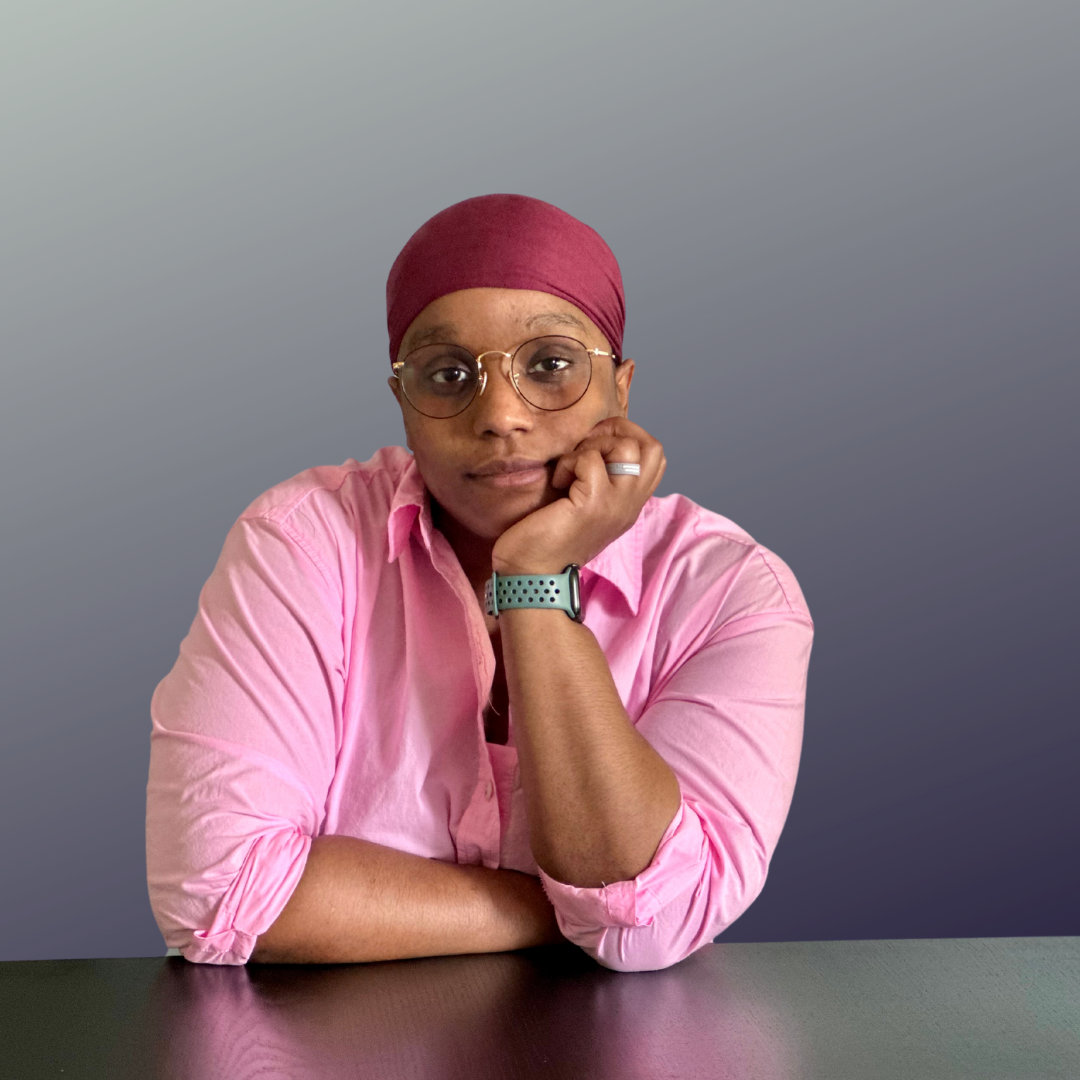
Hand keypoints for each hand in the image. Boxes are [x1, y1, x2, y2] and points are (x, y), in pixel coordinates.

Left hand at [491, 417, 665, 574]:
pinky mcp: (593, 505)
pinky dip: (569, 462)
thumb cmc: (549, 538)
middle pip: (653, 448)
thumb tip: (593, 443)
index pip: (656, 458)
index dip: (630, 436)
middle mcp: (630, 504)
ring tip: (572, 466)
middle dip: (619, 431)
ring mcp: (616, 505)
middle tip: (588, 445)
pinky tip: (557, 481)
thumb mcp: (586, 506)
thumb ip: (601, 481)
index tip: (595, 443)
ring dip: (594, 445)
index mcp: (630, 504)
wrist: (533, 573)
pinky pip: (590, 460)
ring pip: (627, 448)